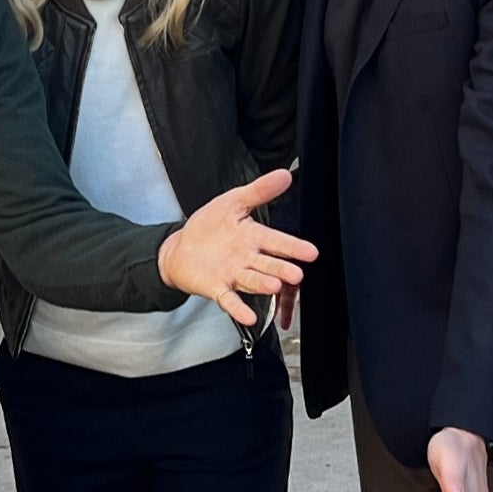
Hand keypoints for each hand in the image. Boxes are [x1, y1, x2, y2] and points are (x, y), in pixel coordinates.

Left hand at [157, 167, 318, 327]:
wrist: (181, 249)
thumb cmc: (209, 226)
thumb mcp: (233, 201)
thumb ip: (259, 191)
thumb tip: (285, 174)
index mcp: (253, 236)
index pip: (277, 241)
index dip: (293, 247)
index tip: (311, 252)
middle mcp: (248, 258)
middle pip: (269, 264)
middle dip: (282, 268)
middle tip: (297, 274)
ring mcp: (233, 275)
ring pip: (252, 280)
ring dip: (263, 284)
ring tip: (275, 286)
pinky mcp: (217, 288)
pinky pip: (229, 300)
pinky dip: (239, 309)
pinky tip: (249, 317)